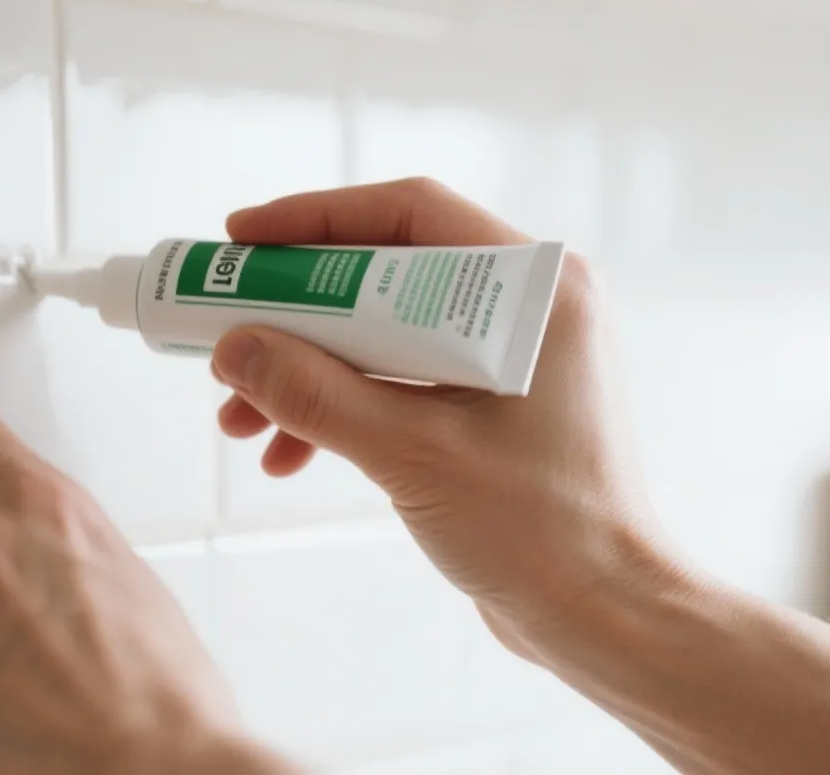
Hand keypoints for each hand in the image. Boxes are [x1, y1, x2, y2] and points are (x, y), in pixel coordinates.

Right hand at [211, 179, 685, 660]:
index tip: (242, 238)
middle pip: (385, 273)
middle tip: (226, 331)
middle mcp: (526, 306)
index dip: (315, 220)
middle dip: (296, 313)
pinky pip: (399, 378)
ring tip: (240, 417)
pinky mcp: (490, 404)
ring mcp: (508, 355)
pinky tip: (287, 451)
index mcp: (534, 288)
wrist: (603, 616)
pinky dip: (341, 405)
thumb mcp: (410, 453)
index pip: (408, 214)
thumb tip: (232, 348)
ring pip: (382, 331)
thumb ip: (314, 394)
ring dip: (307, 369)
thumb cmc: (540, 529)